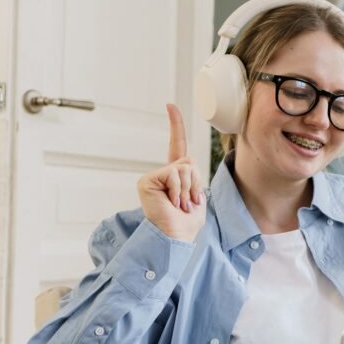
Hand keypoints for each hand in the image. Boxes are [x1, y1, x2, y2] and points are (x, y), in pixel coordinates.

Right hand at [137, 104, 204, 241]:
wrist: (175, 237)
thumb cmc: (186, 222)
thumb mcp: (196, 196)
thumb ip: (192, 175)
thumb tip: (186, 161)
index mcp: (175, 176)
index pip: (176, 145)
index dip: (175, 126)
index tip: (170, 105)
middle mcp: (163, 174)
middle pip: (189, 161)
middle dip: (195, 183)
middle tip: (188, 202)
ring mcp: (154, 177)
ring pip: (183, 168)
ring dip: (189, 189)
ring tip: (180, 204)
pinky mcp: (148, 180)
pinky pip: (174, 174)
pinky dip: (179, 190)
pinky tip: (173, 202)